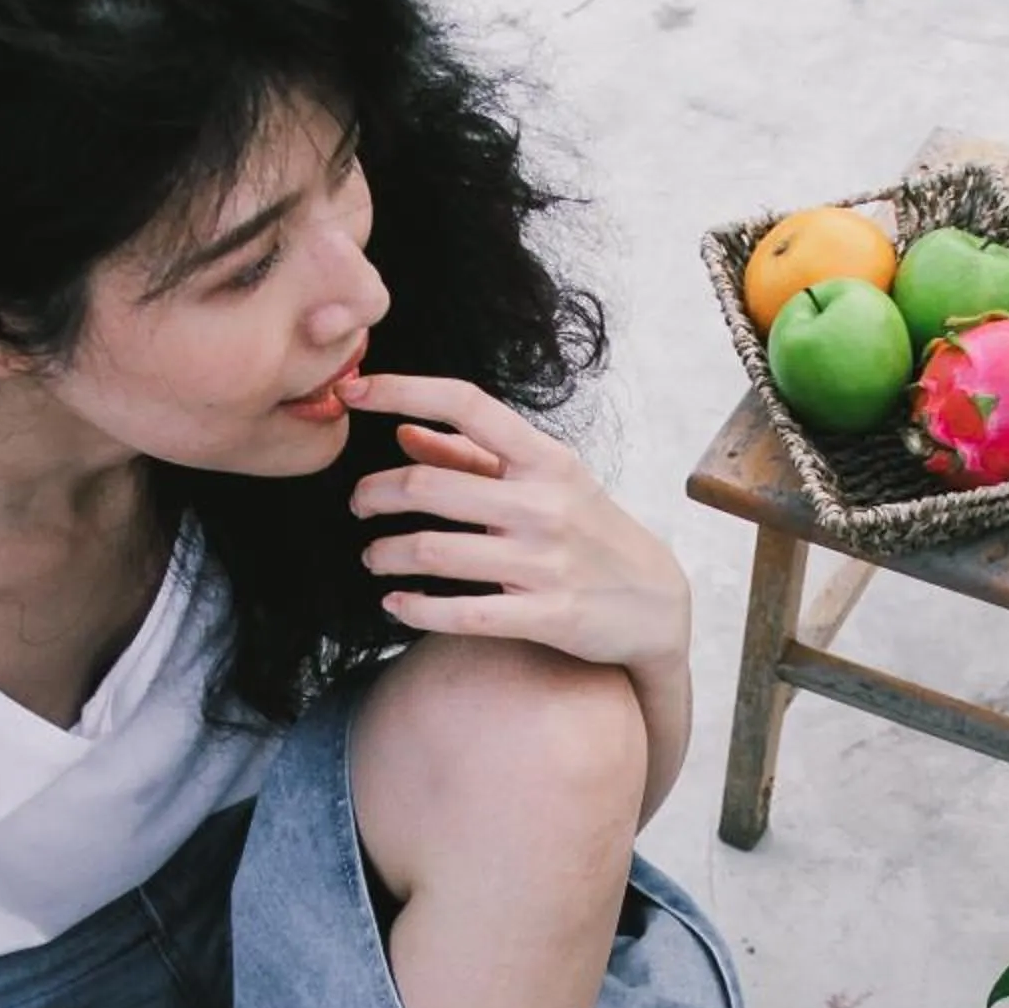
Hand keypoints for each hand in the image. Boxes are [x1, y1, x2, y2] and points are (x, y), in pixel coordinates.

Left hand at [340, 373, 689, 672]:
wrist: (655, 603)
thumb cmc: (588, 533)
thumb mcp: (544, 481)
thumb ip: (471, 456)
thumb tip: (403, 432)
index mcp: (544, 459)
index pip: (465, 403)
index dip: (401, 391)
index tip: (353, 392)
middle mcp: (545, 504)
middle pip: (429, 487)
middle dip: (375, 494)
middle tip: (358, 505)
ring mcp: (546, 563)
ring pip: (434, 553)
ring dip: (385, 554)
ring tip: (373, 558)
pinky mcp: (547, 617)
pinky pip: (463, 615)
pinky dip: (416, 610)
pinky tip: (395, 606)